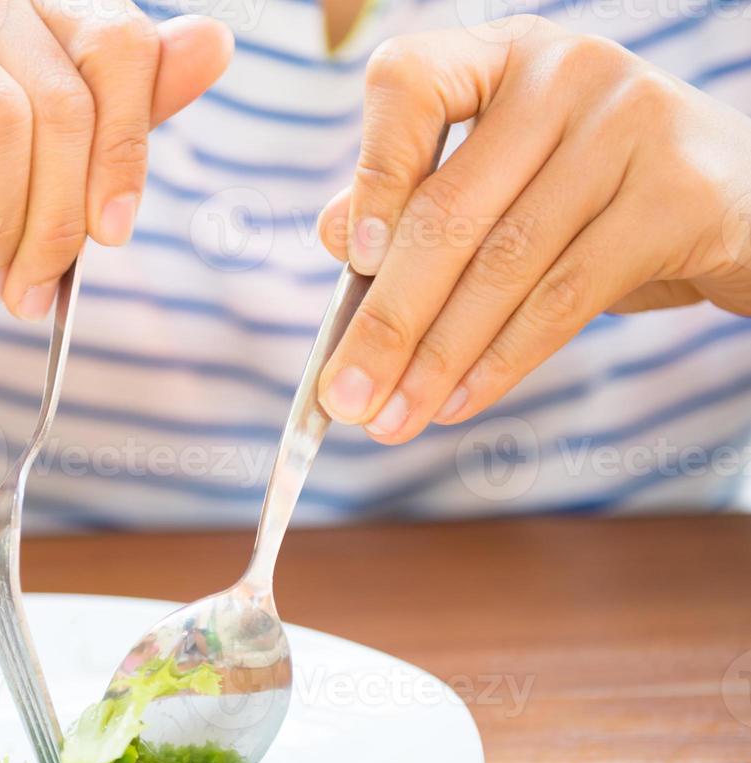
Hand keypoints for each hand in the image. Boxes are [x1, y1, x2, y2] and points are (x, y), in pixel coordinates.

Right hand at [0, 0, 230, 317]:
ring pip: (6, 126)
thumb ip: (118, 112)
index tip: (114, 235)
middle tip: (38, 287)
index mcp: (25, 4)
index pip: (119, 44)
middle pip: (65, 98)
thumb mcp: (41, 170)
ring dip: (7, 231)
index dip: (129, 150)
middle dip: (63, 218)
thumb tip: (213, 42)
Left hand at [316, 16, 750, 442]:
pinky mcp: (677, 194)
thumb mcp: (502, 186)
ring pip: (503, 267)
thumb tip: (334, 235)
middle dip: (387, 322)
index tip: (351, 260)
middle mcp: (562, 74)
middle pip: (448, 212)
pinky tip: (455, 403)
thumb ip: (418, 199)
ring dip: (436, 360)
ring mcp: (628, 124)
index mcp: (500, 59)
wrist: (733, 205)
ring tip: (392, 420)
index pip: (411, 84)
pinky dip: (501, 362)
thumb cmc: (590, 198)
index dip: (374, 173)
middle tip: (346, 398)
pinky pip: (565, 298)